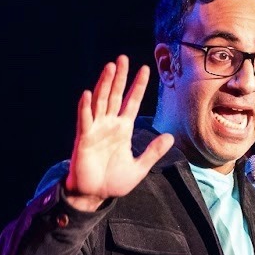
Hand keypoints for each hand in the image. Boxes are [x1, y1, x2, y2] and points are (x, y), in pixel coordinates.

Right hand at [63, 56, 172, 208]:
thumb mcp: (139, 167)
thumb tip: (170, 136)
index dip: (138, 86)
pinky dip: (86, 107)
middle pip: (115, 95)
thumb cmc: (113, 182)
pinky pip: (85, 120)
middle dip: (119, 77)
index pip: (131, 102)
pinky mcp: (84, 139)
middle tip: (123, 58)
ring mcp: (95, 130)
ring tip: (110, 67)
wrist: (94, 195)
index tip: (145, 69)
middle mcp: (109, 125)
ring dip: (104, 84)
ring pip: (100, 102)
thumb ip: (153, 152)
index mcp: (122, 129)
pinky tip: (88, 94)